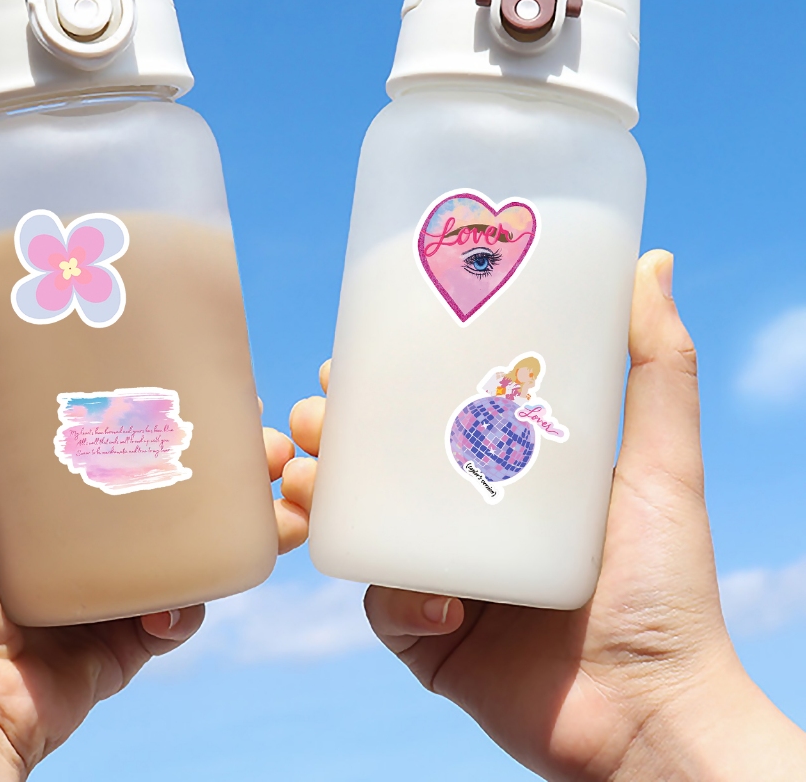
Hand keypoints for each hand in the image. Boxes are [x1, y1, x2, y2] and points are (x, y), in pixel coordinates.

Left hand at [0, 236, 309, 780]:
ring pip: (204, 528)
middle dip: (238, 448)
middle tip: (270, 435)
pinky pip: (192, 598)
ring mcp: (119, 569)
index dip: (185, 380)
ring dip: (250, 511)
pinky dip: (206, 589)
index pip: (134, 405)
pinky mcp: (138, 624)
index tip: (224, 358)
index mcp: (55, 464)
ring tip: (280, 499)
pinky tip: (194, 587)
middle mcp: (92, 513)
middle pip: (183, 464)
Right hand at [292, 251, 805, 780]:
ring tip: (311, 478)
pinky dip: (394, 594)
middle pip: (373, 463)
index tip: (347, 357)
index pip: (422, 410)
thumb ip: (657, 365)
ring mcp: (439, 575)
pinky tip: (435, 598)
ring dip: (322, 497)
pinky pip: (384, 605)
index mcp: (498, 469)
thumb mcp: (660, 463)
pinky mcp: (427, 636)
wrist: (654, 715)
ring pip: (359, 524)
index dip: (377, 381)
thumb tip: (653, 260)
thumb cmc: (665, 583)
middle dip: (330, 434)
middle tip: (319, 418)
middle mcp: (461, 516)